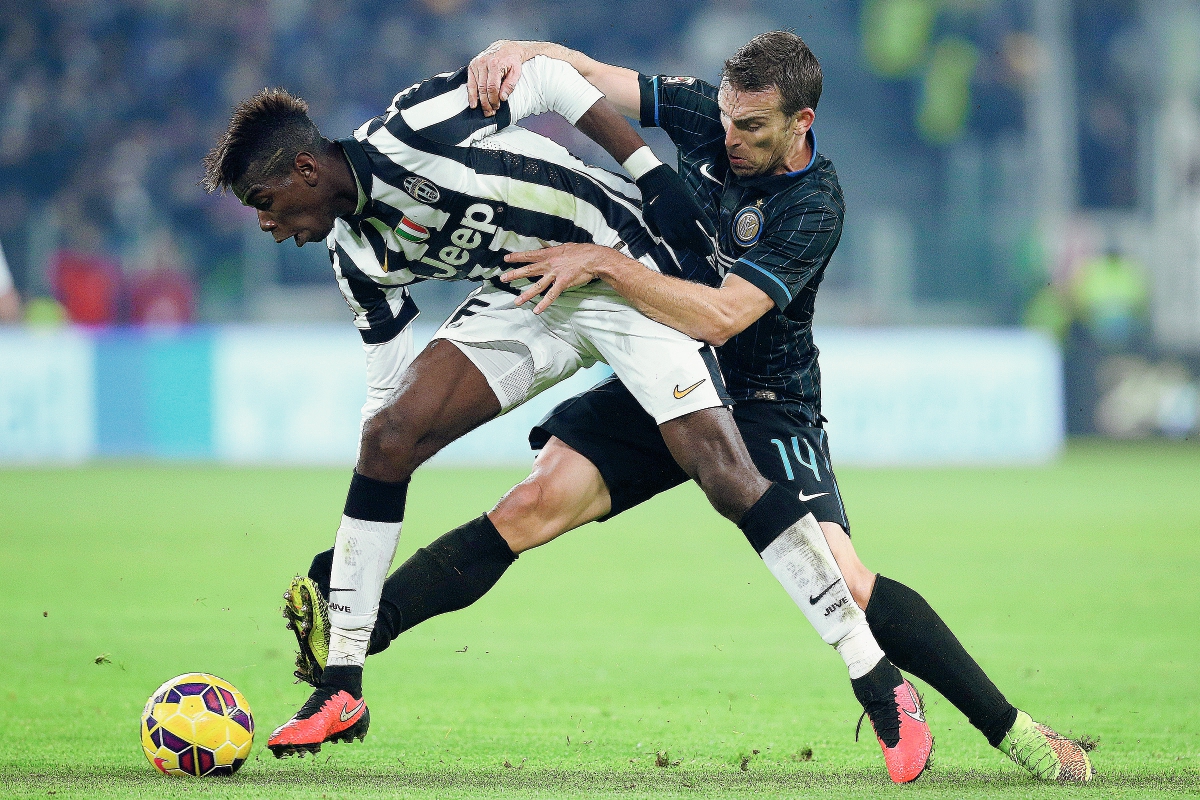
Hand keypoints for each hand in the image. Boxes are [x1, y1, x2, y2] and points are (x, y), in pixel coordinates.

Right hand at [467, 40, 526, 116]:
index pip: (492, 87)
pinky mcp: (472, 66)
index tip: (497, 107)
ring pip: (477, 87)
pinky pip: (470, 83)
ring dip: (480, 101)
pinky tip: (473, 103)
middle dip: (487, 103)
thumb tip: (503, 98)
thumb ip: (510, 85)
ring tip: (485, 110)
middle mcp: (484, 62)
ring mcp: (476, 64)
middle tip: (490, 112)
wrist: (505, 48)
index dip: (494, 99)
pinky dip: (471, 94)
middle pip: (483, 88)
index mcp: (495, 63)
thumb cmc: (512, 61)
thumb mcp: (516, 72)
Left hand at [501, 243, 624, 312]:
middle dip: (514, 274)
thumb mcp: (565, 248)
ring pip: (537, 286)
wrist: (594, 258)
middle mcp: (549, 264)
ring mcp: (555, 274)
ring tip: (516, 301)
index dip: (517, 257)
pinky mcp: (563, 283)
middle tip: (502, 279)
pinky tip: (537, 310)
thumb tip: (550, 252)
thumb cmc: (582, 251)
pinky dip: (544, 304)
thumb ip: (555, 251)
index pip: (529, 255)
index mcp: (549, 254)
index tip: (506, 259)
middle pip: (528, 270)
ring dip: (526, 294)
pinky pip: (551, 295)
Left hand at [635, 164, 715, 256]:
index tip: (684, 246)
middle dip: (697, 249)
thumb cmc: (651, 199)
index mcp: (664, 227)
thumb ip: (653, 228)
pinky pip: (703, 219)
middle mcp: (676, 223)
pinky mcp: (693, 206)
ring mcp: (685, 215)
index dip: (679, 246)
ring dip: (704, 243)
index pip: (674, 242)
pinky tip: (713, 234)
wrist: (659, 180)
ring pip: (696, 233)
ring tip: (710, 251)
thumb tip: (660, 237)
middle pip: (688, 240)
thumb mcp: (647, 216)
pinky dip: (708, 226)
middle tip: (704, 255)